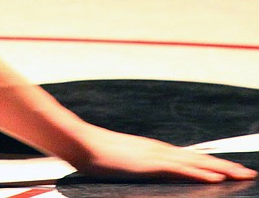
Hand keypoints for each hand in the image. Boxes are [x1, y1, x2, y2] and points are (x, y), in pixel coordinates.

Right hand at [71, 125, 256, 182]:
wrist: (80, 143)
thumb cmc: (95, 154)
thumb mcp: (122, 162)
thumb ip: (137, 167)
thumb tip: (144, 174)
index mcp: (155, 151)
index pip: (192, 158)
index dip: (214, 164)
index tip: (233, 170)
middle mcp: (161, 151)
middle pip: (201, 159)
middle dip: (227, 167)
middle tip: (251, 173)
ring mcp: (156, 156)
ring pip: (197, 163)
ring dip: (223, 169)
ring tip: (244, 175)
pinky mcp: (150, 163)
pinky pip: (181, 170)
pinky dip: (201, 173)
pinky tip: (217, 178)